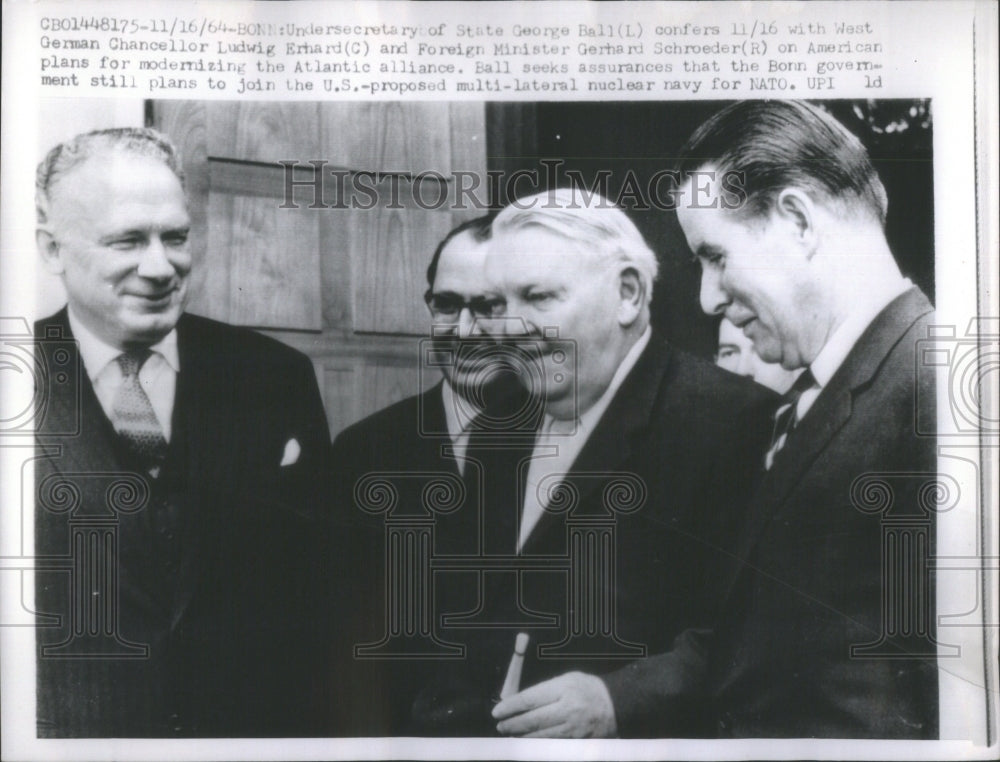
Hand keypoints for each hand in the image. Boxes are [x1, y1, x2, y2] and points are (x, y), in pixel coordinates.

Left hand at [491, 671, 617, 737]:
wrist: (615, 704)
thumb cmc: (587, 688)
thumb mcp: (567, 679)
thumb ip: (544, 690)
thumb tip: (518, 701)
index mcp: (564, 688)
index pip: (529, 699)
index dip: (510, 707)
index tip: (497, 712)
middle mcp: (569, 709)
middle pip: (532, 720)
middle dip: (512, 725)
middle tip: (501, 727)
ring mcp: (575, 728)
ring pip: (540, 737)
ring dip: (522, 737)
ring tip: (511, 734)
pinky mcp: (579, 742)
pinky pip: (553, 746)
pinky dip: (538, 745)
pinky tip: (529, 742)